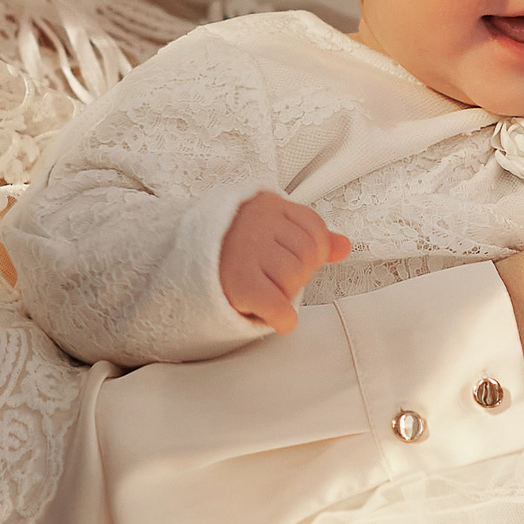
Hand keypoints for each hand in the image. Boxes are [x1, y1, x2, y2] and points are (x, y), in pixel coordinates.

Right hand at [219, 193, 349, 333]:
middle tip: (272, 277)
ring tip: (265, 290)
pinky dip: (281, 317)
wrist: (179, 257)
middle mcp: (258, 224)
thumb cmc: (230, 246)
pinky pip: (278, 305)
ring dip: (285, 294)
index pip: (315, 229)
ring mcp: (248, 252)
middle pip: (307, 255)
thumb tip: (344, 246)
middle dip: (297, 273)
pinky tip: (274, 315)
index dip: (311, 251)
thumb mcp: (271, 229)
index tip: (288, 258)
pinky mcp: (239, 282)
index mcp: (269, 206)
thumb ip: (310, 237)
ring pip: (294, 278)